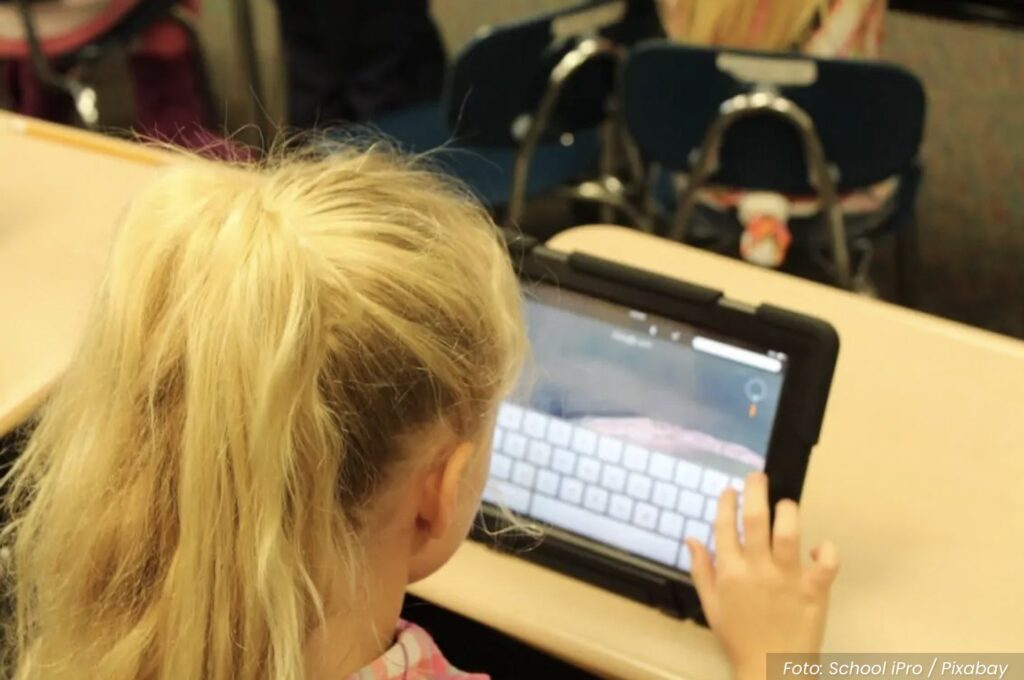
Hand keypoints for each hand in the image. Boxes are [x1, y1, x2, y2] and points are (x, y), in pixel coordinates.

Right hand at [686, 472, 838, 679]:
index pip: (724, 527)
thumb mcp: (710, 607)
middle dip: (755, 491)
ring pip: (789, 532)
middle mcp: (757, 570)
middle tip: (758, 476)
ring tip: (786, 505)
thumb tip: (691, 539)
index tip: (730, 490)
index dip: (726, 503)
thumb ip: (701, 571)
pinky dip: (826, 550)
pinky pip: (826, 563)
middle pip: (755, 519)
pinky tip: (818, 547)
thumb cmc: (739, 639)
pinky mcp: (814, 591)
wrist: (770, 672)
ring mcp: (787, 579)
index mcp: (730, 573)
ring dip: (788, 511)